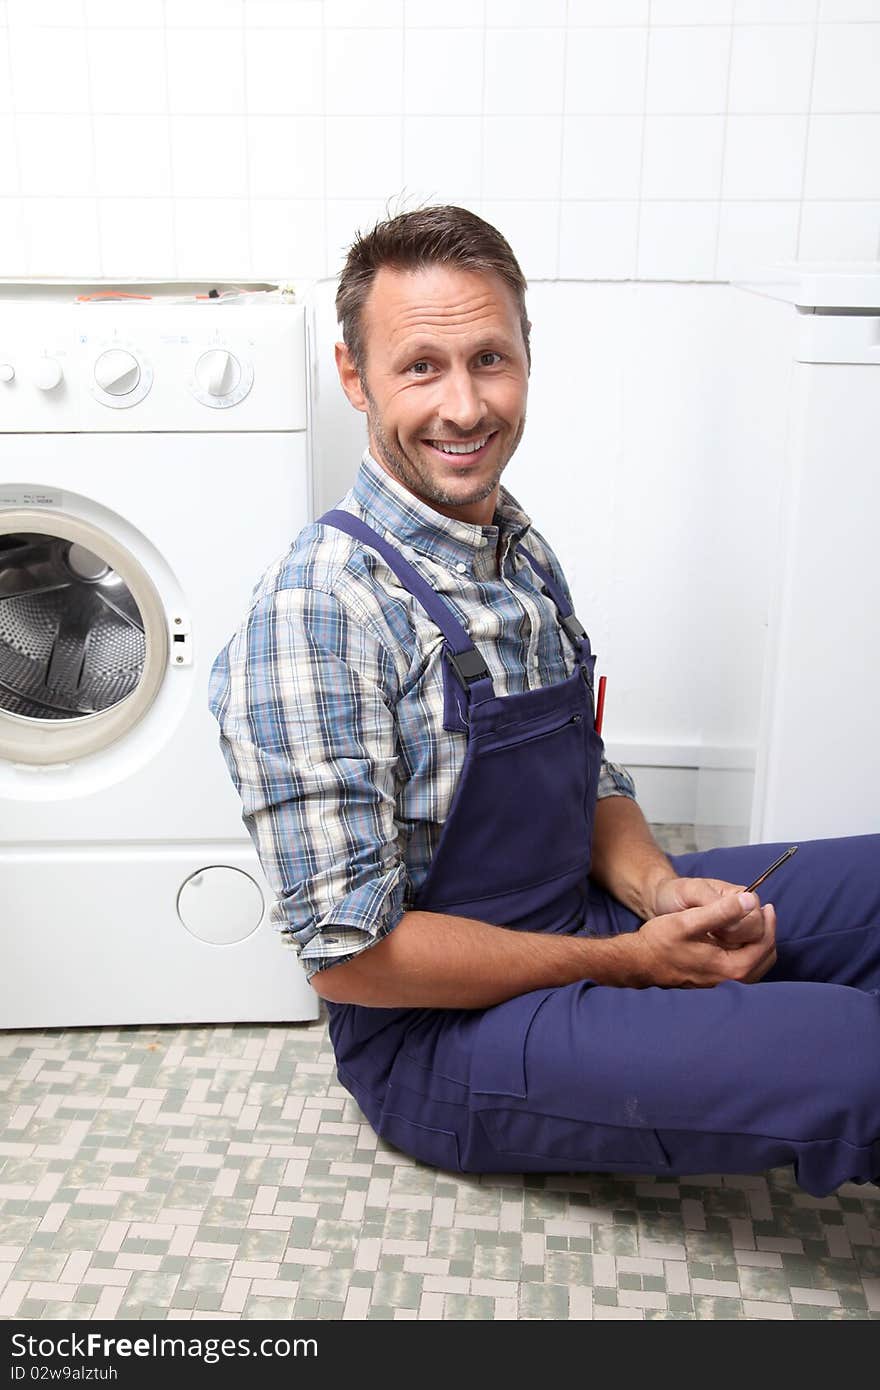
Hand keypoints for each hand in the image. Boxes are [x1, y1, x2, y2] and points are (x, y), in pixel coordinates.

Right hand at [628, 888, 776, 988]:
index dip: (768, 924)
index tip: (766, 906)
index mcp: (728, 968)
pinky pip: (740, 968)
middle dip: (767, 934)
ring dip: (758, 944)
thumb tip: (749, 902)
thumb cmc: (660, 942)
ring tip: (755, 923)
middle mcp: (727, 980)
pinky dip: (746, 953)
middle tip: (765, 914)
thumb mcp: (690, 921)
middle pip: (762, 959)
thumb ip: (721, 912)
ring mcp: (719, 982)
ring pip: (753, 967)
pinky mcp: (710, 979)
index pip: (762, 947)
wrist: (638, 962)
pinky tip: (735, 938)